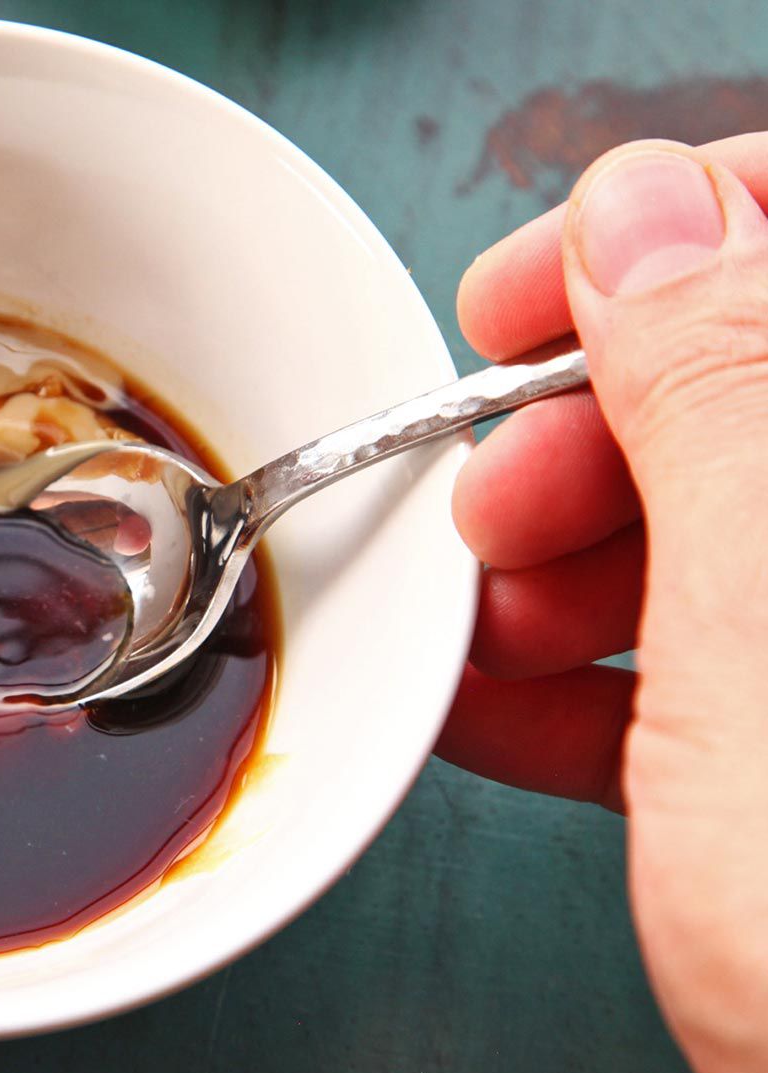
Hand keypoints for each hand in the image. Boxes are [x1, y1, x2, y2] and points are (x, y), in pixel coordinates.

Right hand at [437, 132, 767, 1072]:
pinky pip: (693, 665)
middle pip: (744, 389)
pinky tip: (497, 711)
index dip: (651, 244)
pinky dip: (574, 679)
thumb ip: (722, 390)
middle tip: (492, 511)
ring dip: (557, 569)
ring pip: (704, 533)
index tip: (510, 307)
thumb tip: (645, 208)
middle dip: (578, 436)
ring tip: (484, 635)